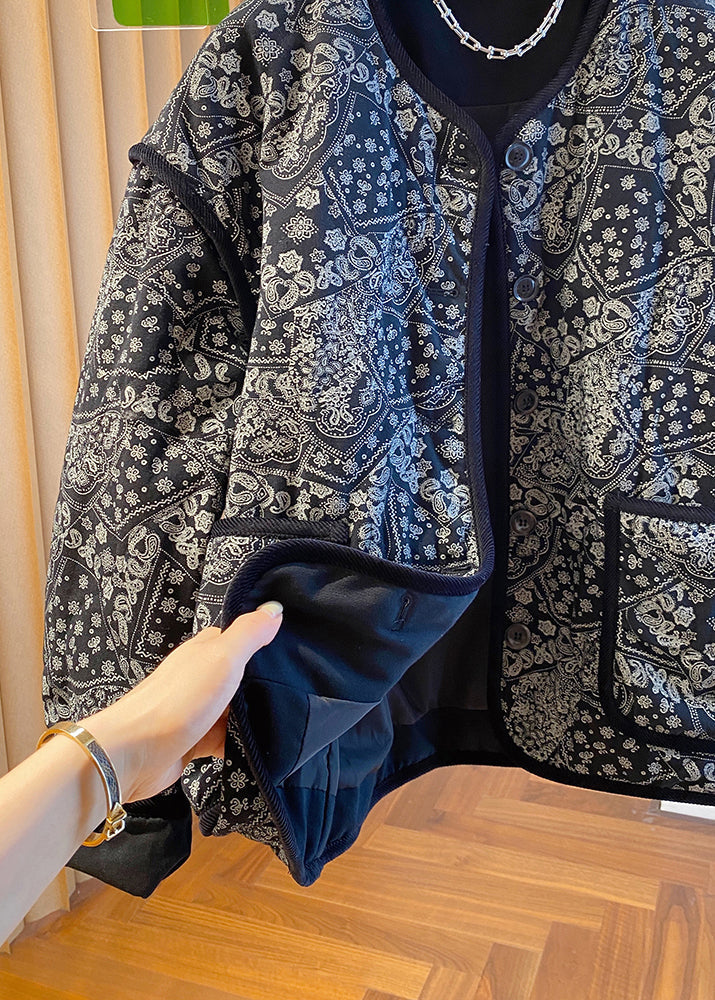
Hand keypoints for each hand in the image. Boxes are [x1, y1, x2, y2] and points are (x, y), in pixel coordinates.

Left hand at [80, 601, 283, 803]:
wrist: (134, 754)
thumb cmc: (176, 702)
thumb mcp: (222, 658)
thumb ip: (249, 633)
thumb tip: (274, 608)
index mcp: (204, 651)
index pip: (238, 638)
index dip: (263, 643)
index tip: (291, 652)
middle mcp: (199, 677)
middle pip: (240, 677)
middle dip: (262, 686)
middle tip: (293, 693)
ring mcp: (196, 709)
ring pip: (234, 710)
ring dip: (252, 719)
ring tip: (280, 724)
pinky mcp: (194, 739)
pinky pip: (225, 740)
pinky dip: (238, 745)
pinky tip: (253, 749)